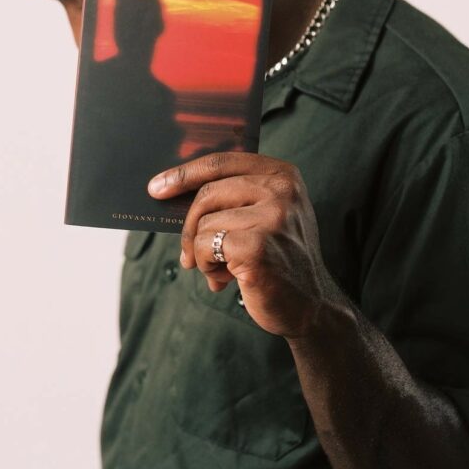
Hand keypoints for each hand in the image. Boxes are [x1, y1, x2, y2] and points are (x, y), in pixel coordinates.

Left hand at [147, 152, 337, 338]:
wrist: (311, 307)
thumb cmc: (279, 259)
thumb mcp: (266, 216)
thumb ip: (234, 197)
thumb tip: (173, 191)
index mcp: (282, 175)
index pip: (222, 162)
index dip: (185, 173)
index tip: (158, 187)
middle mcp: (281, 190)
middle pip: (207, 193)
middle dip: (189, 226)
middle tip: (187, 254)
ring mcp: (272, 217)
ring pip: (203, 224)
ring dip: (202, 253)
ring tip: (223, 269)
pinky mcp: (256, 246)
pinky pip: (203, 247)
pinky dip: (205, 266)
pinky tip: (225, 278)